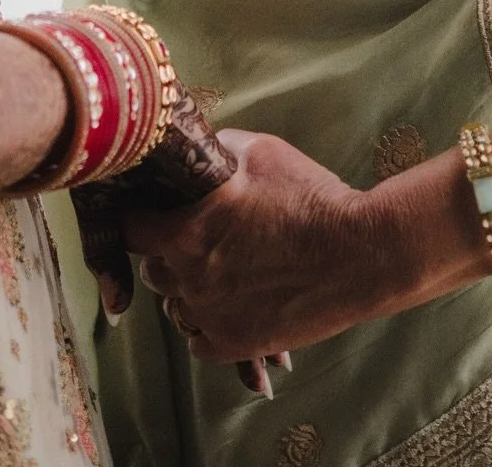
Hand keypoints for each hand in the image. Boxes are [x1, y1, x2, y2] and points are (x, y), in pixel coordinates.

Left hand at [123, 129, 383, 362]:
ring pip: (176, 306)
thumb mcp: (260, 152)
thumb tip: (193, 147)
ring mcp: (212, 316)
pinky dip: (209, 325)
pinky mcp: (237, 345)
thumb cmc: (310, 197)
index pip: (131, 228)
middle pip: (153, 270)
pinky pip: (199, 340)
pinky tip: (232, 302)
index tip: (157, 212)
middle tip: (199, 238)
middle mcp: (190, 278)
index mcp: (187, 231)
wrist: (360, 253)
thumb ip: (215, 149)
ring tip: (225, 270)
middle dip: (167, 253)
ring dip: (190, 289)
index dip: (143, 217)